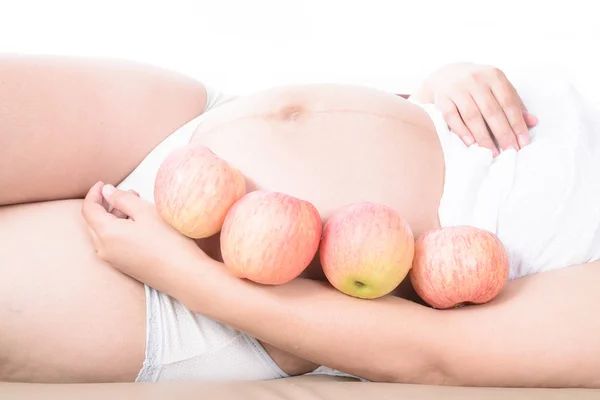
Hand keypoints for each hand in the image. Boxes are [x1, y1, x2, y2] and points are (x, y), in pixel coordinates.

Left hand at [81, 181, 204, 289]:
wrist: (183, 275)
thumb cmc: (167, 241)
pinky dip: (119, 230)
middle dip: (106, 205)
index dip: (94, 194)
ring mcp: (114, 260)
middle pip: (94, 222)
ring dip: (114, 217)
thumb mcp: (145, 212)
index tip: (102, 183)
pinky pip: (114, 243)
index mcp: (106, 234)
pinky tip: (138, 224)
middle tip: (124, 192)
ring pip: (105, 233)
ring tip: (135, 206)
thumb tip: (106, 192)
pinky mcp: (125, 266)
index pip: (88, 210)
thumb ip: (122, 199)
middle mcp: (104, 249)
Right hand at [421, 63, 537, 155]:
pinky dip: (461, 131)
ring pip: (472, 115)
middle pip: (491, 111)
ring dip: (483, 136)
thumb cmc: (477, 85)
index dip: (517, 123)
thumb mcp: (497, 88)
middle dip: (503, 133)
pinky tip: (471, 143)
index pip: (508, 102)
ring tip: (492, 152)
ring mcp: (457, 88)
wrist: (445, 75)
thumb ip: (514, 104)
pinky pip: (451, 117)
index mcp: (493, 76)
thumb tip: (533, 122)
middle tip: (510, 151)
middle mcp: (475, 80)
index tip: (523, 142)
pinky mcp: (442, 98)